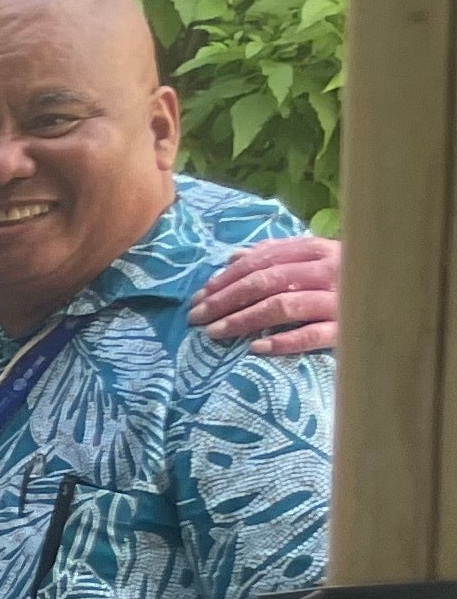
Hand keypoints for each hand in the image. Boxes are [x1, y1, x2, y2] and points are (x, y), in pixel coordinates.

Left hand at [190, 234, 340, 360]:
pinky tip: (257, 348)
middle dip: (225, 299)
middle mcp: (328, 271)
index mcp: (318, 250)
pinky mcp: (349, 329)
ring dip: (243, 319)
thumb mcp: (317, 258)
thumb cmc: (350, 278)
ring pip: (283, 306)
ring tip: (214, 333)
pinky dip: (284, 341)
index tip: (199, 296)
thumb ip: (278, 255)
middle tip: (195, 317)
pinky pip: (314, 335)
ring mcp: (339, 300)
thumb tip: (233, 256)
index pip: (263, 260)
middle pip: (266, 281)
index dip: (226, 278)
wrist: (402, 296)